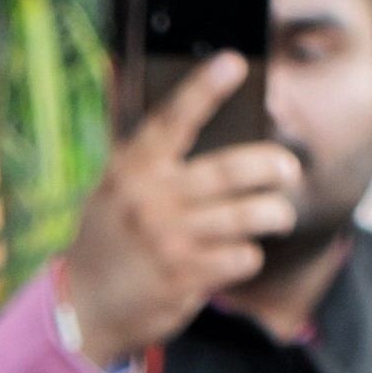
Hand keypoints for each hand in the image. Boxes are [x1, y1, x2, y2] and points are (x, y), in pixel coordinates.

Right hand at [55, 53, 313, 364]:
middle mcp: (150, 200)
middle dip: (271, 166)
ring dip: (273, 214)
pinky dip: (247, 255)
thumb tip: (169, 102)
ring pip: (247, 216)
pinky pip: (241, 257)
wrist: (82, 309)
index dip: (204, 89)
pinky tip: (236, 256)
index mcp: (131, 170)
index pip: (172, 120)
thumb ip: (144, 157)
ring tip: (277, 215)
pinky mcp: (186, 278)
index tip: (235, 63)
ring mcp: (169, 240)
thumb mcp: (111, 191)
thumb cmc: (106, 242)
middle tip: (288, 170)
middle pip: (231, 171)